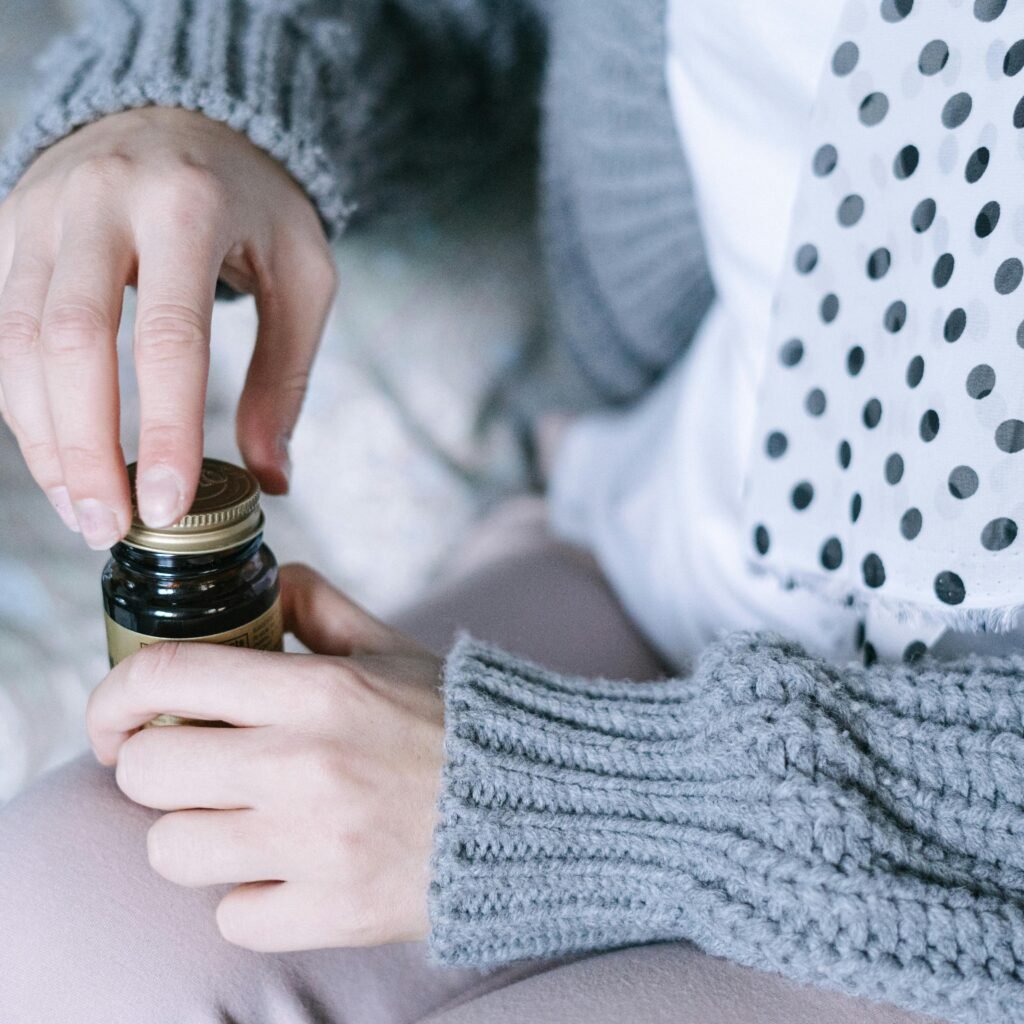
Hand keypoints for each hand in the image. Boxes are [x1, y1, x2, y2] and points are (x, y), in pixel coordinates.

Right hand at [0, 107, 337, 546]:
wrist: (185, 114)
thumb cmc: (253, 203)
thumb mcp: (302, 276)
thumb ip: (285, 377)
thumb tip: (273, 478)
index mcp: (187, 207)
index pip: (168, 337)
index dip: (164, 431)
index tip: (167, 506)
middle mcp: (100, 201)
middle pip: (68, 341)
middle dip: (84, 448)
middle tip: (109, 526)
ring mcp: (41, 210)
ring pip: (15, 340)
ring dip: (43, 439)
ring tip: (83, 509)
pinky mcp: (9, 227)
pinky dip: (22, 402)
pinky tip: (57, 456)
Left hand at [85, 564, 444, 951]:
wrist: (537, 805)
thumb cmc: (460, 722)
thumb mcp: (394, 648)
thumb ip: (321, 605)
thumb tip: (267, 579)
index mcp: (321, 690)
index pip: (167, 677)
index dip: (115, 695)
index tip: (117, 715)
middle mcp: (307, 766)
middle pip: (148, 770)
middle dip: (153, 764)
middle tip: (190, 765)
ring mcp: (316, 846)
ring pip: (172, 849)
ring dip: (194, 833)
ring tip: (240, 819)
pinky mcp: (331, 912)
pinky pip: (232, 913)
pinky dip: (249, 893)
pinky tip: (288, 867)